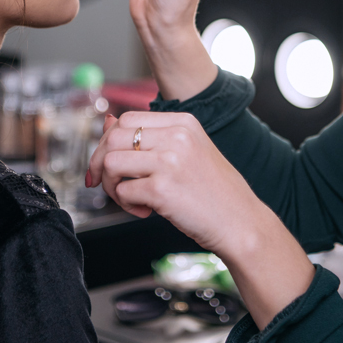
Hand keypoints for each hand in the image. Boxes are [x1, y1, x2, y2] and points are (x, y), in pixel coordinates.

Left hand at [87, 111, 315, 327]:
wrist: (242, 223)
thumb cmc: (214, 191)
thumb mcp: (186, 152)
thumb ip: (150, 137)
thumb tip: (107, 122)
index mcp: (183, 122)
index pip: (127, 119)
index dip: (107, 141)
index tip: (105, 162)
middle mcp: (177, 136)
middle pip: (114, 137)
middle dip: (100, 162)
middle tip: (105, 183)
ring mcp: (170, 161)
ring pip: (111, 163)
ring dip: (112, 186)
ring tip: (131, 199)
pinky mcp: (163, 189)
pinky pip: (123, 192)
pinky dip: (127, 205)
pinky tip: (146, 211)